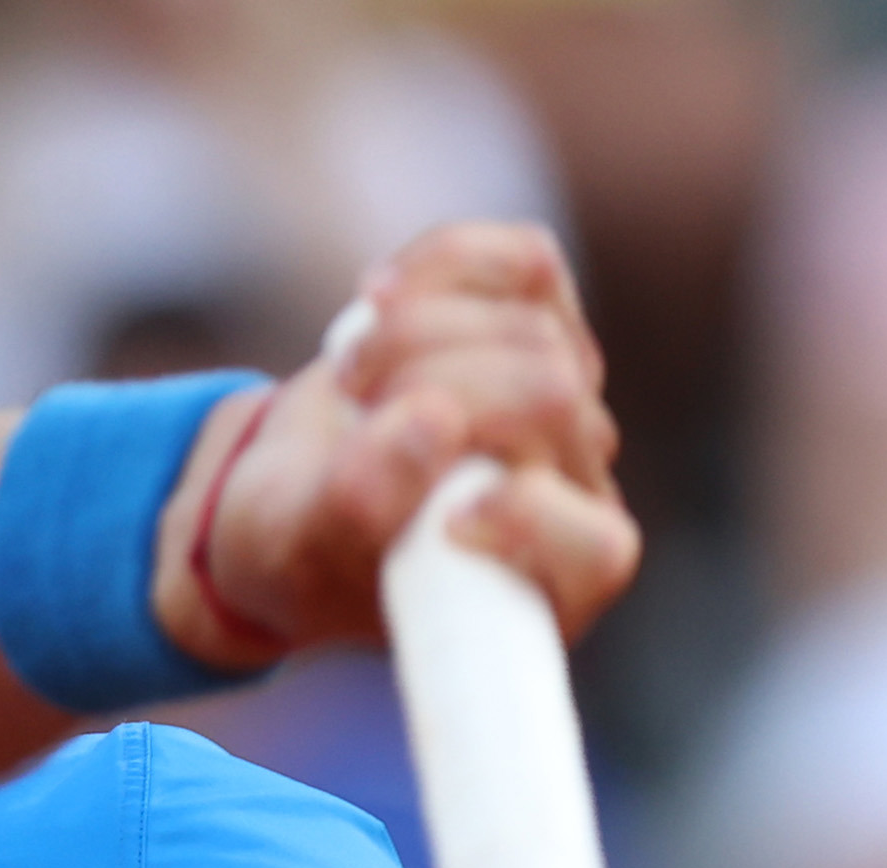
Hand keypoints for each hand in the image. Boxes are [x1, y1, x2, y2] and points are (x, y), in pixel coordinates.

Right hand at [154, 221, 637, 667]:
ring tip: (352, 377)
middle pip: (547, 395)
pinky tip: (379, 299)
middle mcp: (575, 492)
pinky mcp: (547, 316)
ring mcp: (571, 397)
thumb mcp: (292, 544)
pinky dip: (441, 265)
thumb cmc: (296, 541)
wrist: (288, 484)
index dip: (533, 519)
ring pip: (529, 323)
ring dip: (413, 332)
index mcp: (542, 587)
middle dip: (431, 382)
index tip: (447, 521)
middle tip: (353, 403)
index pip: (599, 547)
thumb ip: (356, 504)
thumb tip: (432, 420)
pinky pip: (524, 261)